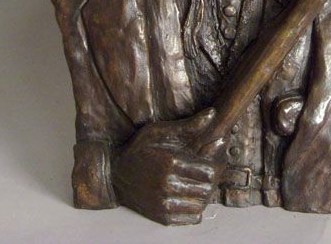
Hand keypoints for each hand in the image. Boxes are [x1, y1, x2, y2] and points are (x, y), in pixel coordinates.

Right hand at [112, 108, 226, 225]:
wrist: (115, 173)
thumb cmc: (140, 149)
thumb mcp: (161, 131)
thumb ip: (189, 125)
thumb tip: (213, 113)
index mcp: (170, 162)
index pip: (209, 172)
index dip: (215, 165)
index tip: (211, 159)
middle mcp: (167, 186)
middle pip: (207, 189)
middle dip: (211, 179)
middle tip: (207, 171)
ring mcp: (164, 204)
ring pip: (202, 204)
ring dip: (204, 194)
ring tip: (198, 182)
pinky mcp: (162, 217)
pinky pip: (192, 217)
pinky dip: (196, 207)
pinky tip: (190, 195)